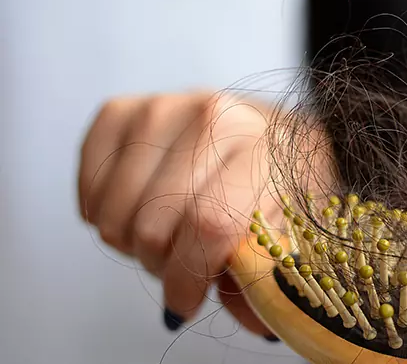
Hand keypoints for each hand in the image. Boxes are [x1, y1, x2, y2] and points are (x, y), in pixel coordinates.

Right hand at [78, 91, 302, 334]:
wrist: (266, 130)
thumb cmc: (278, 181)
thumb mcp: (291, 227)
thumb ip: (268, 277)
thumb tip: (254, 322)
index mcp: (259, 148)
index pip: (207, 224)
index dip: (187, 278)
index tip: (185, 303)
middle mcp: (209, 118)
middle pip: (151, 225)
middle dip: (162, 266)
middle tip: (183, 263)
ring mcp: (160, 108)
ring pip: (114, 214)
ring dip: (133, 243)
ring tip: (168, 232)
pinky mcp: (120, 109)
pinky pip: (89, 191)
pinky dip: (107, 214)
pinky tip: (142, 205)